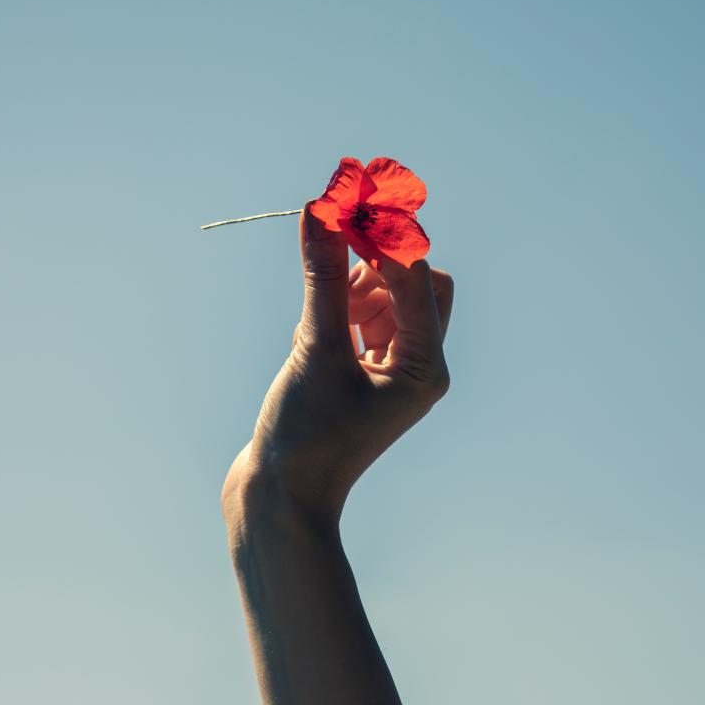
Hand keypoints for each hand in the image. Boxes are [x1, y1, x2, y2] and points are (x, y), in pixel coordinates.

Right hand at [223, 201, 453, 535]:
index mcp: (425, 367)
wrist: (278, 500)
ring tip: (312, 311)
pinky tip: (307, 331)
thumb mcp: (315, 348)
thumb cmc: (306, 436)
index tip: (344, 203)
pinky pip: (356, 322)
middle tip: (330, 241)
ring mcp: (387, 373)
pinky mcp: (356, 376)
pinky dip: (334, 310)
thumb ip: (323, 276)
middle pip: (412, 285)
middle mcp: (417, 368)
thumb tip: (321, 212)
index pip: (420, 278)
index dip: (384, 238)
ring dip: (349, 287)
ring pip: (382, 300)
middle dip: (372, 262)